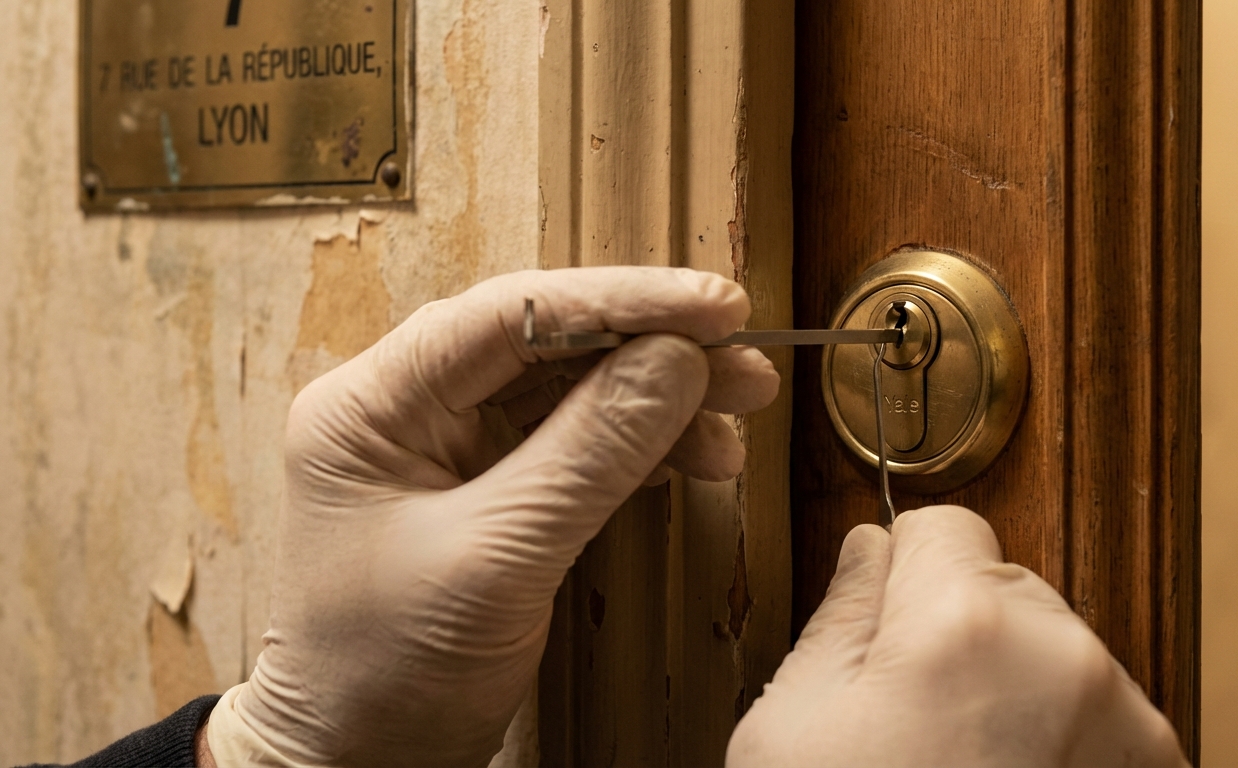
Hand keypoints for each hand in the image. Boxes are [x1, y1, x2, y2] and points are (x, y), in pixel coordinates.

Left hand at [205, 267, 778, 766]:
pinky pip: (577, 444)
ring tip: (740, 408)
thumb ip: (589, 453)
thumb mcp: (496, 559)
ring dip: (661, 397)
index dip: (622, 302)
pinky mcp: (490, 490)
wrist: (362, 762)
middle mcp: (408, 409)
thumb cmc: (386, 672)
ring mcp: (450, 449)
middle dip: (654, 348)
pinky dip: (643, 447)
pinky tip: (696, 455)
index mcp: (372, 404)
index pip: (510, 313)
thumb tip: (677, 362)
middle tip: (745, 358)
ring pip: (573, 391)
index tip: (714, 308)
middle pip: (549, 343)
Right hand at [727, 506, 1187, 767]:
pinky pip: (1099, 710)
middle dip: (960, 625)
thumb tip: (868, 551)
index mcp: (964, 627)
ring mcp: (1124, 726)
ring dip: (1016, 681)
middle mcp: (1067, 661)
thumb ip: (838, 614)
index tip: (883, 621)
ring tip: (960, 764)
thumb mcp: (791, 726)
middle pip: (1007, 581)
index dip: (900, 570)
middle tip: (911, 716)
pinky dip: (1061, 733)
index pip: (944, 524)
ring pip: (1057, 646)